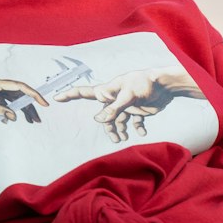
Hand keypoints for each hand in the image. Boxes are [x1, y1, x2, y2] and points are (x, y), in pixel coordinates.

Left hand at [0, 75, 47, 154]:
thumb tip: (11, 115)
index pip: (15, 86)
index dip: (31, 94)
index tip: (43, 103)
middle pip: (15, 92)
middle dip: (27, 105)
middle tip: (37, 120)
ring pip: (8, 97)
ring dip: (18, 109)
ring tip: (29, 121)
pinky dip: (6, 109)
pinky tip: (7, 121)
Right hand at [55, 67, 203, 143]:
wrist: (165, 86)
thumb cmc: (144, 84)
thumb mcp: (128, 96)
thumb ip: (114, 109)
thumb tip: (98, 120)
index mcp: (108, 90)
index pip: (85, 92)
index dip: (70, 94)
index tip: (56, 98)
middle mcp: (114, 98)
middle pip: (104, 115)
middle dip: (109, 127)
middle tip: (117, 138)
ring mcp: (125, 105)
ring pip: (117, 121)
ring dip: (120, 130)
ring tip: (125, 138)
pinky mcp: (137, 110)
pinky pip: (133, 122)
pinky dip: (137, 128)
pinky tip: (142, 132)